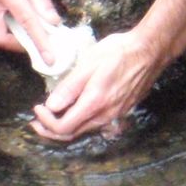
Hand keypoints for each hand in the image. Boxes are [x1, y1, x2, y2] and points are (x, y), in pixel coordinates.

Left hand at [30, 30, 165, 141]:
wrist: (149, 51)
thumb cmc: (118, 52)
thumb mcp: (88, 64)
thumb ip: (69, 87)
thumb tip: (51, 106)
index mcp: (94, 104)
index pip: (63, 127)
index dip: (46, 122)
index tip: (37, 107)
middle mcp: (105, 116)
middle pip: (72, 135)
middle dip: (50, 129)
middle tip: (36, 119)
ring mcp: (114, 115)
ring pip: (83, 130)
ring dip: (64, 127)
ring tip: (50, 115)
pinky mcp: (120, 111)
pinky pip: (94, 124)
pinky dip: (78, 122)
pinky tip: (73, 110)